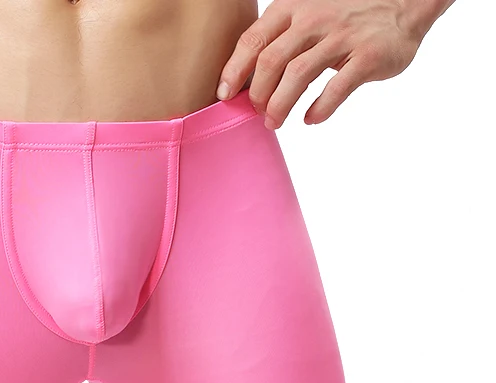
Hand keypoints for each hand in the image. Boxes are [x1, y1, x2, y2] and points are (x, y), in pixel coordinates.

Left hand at [216, 0, 424, 127]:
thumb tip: (245, 78)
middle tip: (258, 113)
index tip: (224, 95)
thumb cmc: (347, 15)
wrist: (406, 0)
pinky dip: (319, 109)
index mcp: (294, 8)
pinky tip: (310, 119)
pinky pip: (336, 88)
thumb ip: (280, 38)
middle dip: (257, 95)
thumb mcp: (308, 13)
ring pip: (298, 75)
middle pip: (270, 62)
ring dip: (280, 105)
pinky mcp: (367, 56)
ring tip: (275, 122)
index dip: (233, 71)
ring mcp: (342, 36)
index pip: (252, 40)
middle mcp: (315, 19)